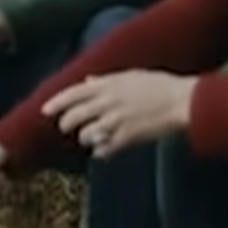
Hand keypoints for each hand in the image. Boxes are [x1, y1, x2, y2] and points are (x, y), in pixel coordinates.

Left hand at [42, 70, 196, 157]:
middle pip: (73, 117)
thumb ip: (106, 81)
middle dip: (67, 125)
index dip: (56, 103)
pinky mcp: (126, 138)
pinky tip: (105, 149)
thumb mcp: (131, 76)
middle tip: (69, 128)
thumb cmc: (160, 86)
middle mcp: (107, 103)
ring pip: (85, 135)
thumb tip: (87, 82)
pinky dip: (101, 151)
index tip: (45, 111)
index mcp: (108, 85)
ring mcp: (115, 121)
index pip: (72, 94)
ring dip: (87, 138)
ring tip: (95, 137)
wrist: (182, 102)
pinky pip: (103, 149)